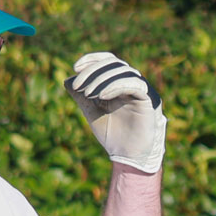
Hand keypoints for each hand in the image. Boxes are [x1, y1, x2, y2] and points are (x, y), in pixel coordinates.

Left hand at [67, 52, 165, 175]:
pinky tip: (101, 96)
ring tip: (88, 93)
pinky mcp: (148, 99)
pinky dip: (115, 86)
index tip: (75, 68)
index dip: (91, 60)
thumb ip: (81, 96)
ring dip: (102, 79)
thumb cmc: (112, 135)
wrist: (127, 156)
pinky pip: (133, 84)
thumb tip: (67, 80)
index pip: (107, 61)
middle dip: (93, 71)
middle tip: (79, 86)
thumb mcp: (91, 112)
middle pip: (113, 63)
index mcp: (119, 83)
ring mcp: (141, 90)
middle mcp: (131, 83)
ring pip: (123, 71)